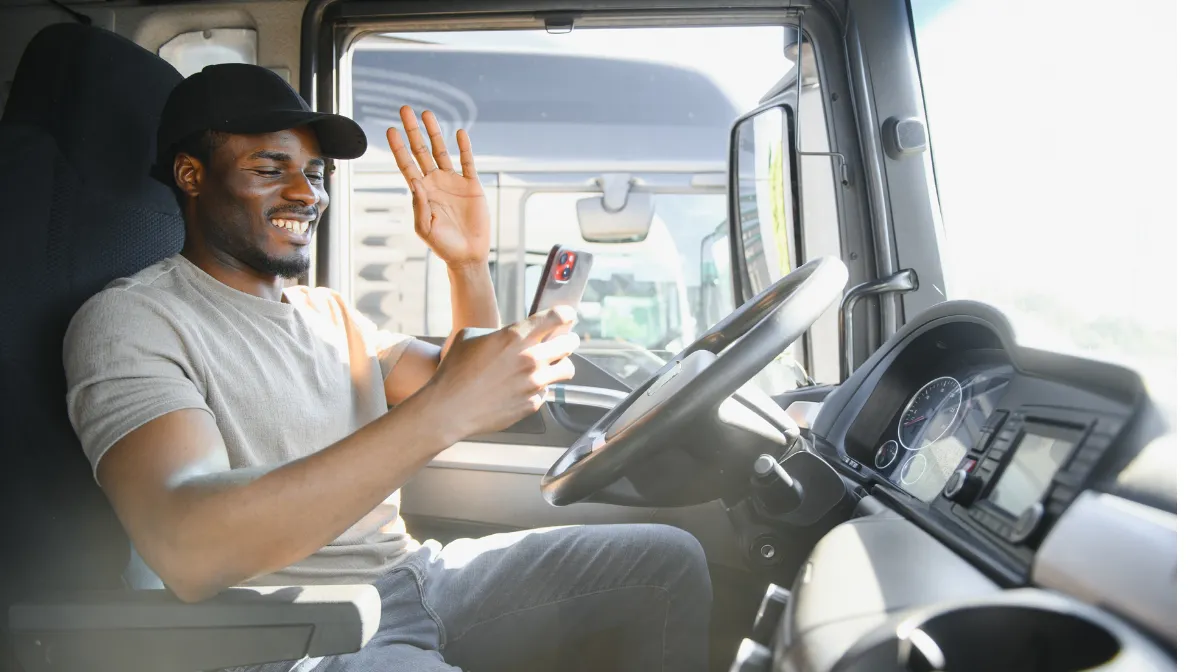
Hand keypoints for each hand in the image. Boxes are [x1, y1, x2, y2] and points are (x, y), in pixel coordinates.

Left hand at [386, 106, 489, 268]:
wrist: (467, 254)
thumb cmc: (443, 245)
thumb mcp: (424, 227)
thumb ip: (419, 204)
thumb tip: (414, 181)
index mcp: (421, 191)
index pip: (406, 164)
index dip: (398, 147)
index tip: (390, 129)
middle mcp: (435, 182)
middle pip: (421, 150)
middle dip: (412, 130)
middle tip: (404, 109)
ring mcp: (453, 181)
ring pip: (441, 150)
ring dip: (434, 132)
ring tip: (427, 113)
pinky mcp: (471, 185)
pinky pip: (467, 162)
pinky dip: (464, 147)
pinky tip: (459, 133)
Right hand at [424, 306, 579, 441]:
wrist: (450, 408)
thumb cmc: (455, 371)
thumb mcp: (470, 337)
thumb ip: (498, 332)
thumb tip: (510, 334)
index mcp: (515, 336)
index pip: (556, 318)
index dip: (565, 314)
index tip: (567, 315)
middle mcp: (530, 358)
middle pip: (569, 342)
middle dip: (569, 338)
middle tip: (566, 340)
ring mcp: (534, 383)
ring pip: (567, 369)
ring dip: (562, 364)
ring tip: (554, 365)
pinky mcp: (532, 404)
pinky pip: (546, 392)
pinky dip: (540, 389)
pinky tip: (526, 388)